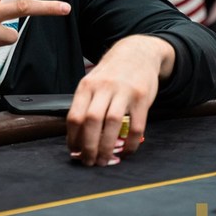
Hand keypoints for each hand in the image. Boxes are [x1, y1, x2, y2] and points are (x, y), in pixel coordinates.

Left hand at [66, 35, 173, 166]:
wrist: (137, 53)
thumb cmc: (111, 74)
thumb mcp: (92, 82)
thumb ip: (85, 104)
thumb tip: (76, 136)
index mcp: (87, 86)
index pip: (75, 115)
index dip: (73, 137)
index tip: (74, 151)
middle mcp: (103, 87)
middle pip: (92, 120)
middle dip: (88, 146)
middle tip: (89, 162)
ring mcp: (123, 91)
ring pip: (112, 123)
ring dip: (107, 146)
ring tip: (104, 160)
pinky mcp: (142, 97)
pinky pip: (137, 126)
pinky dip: (131, 143)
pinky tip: (127, 151)